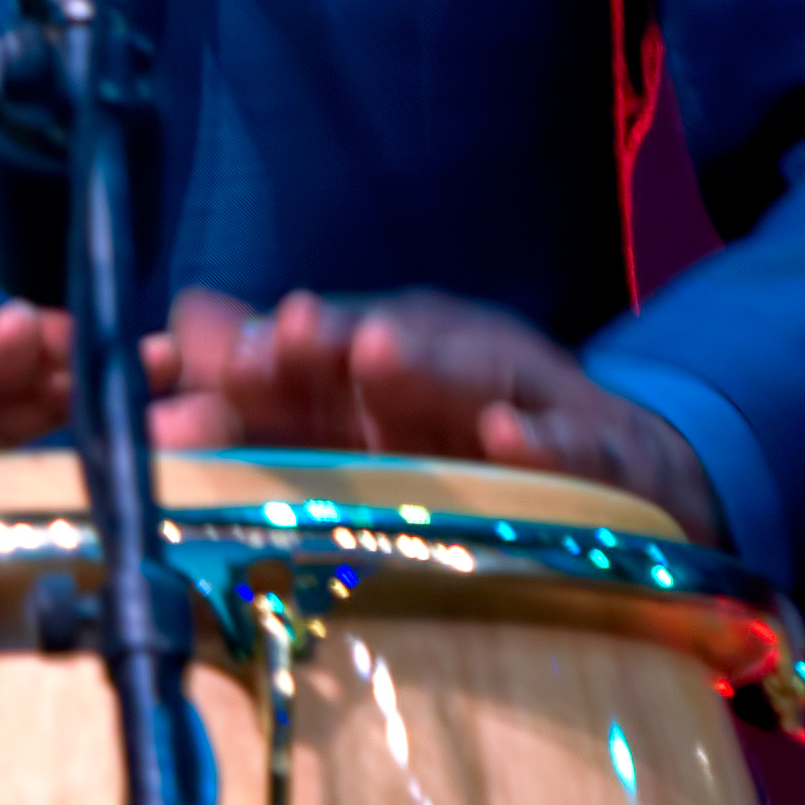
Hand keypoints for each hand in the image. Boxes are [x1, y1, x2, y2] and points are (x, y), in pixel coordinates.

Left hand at [142, 286, 721, 545]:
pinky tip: (504, 434)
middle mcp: (447, 367)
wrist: (625, 474)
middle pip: (382, 344)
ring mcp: (523, 399)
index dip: (258, 353)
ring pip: (470, 374)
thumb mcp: (366, 421)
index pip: (311, 355)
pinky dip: (540, 439)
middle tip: (282, 332)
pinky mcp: (595, 451)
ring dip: (422, 363)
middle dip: (329, 338)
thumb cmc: (468, 446)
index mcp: (384, 370)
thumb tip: (179, 330)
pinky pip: (569, 444)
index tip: (203, 362)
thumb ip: (275, 383)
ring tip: (372, 353)